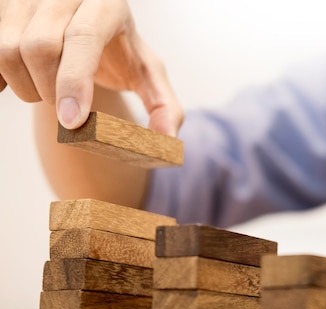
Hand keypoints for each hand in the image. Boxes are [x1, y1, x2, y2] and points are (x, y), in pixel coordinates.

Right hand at [0, 0, 182, 135]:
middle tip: (68, 110)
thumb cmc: (120, 53)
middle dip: (51, 92)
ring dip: (26, 87)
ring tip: (48, 92)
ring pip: (7, 49)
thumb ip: (164, 106)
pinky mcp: (3, 8)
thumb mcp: (148, 75)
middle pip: (40, 47)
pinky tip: (24, 81)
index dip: (74, 82)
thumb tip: (168, 137)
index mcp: (106, 3)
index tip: (71, 122)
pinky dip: (3, 77)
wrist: (90, 28)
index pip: (83, 37)